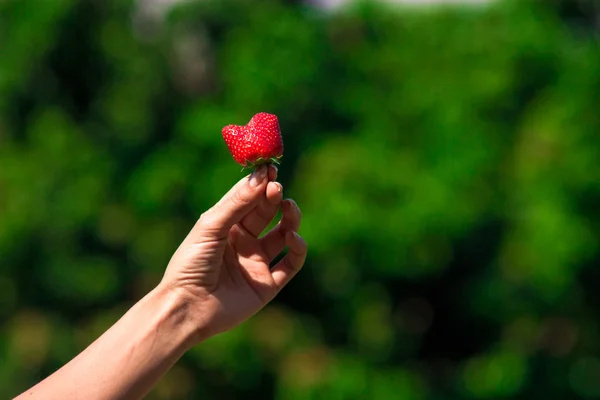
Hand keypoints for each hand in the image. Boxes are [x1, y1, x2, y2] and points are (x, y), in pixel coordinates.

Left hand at [160, 164, 305, 342]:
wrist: (187, 306)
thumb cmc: (191, 264)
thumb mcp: (211, 226)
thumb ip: (238, 202)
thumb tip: (262, 175)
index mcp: (226, 226)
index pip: (248, 199)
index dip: (260, 184)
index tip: (271, 169)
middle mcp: (243, 242)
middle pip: (267, 214)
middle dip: (274, 197)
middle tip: (277, 187)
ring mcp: (256, 263)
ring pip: (283, 235)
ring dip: (290, 219)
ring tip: (289, 208)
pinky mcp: (267, 285)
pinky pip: (291, 264)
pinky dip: (298, 249)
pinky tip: (292, 237)